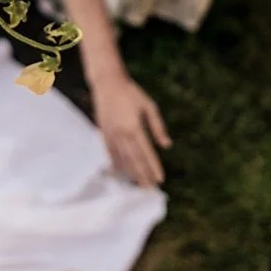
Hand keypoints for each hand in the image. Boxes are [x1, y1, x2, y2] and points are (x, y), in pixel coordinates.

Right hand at [91, 71, 171, 186]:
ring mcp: (111, 133)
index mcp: (134, 127)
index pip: (146, 153)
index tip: (160, 179)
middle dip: (142, 175)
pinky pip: (109, 151)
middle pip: (133, 159)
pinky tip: (121, 171)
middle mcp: (122, 133)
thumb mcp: (149, 106)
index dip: (153, 167)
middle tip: (150, 188)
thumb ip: (158, 127)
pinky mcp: (103, 131)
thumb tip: (167, 145)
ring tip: (138, 183)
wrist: (107, 82)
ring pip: (121, 158)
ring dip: (130, 172)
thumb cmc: (131, 92)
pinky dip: (116, 162)